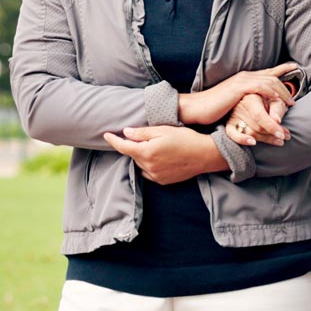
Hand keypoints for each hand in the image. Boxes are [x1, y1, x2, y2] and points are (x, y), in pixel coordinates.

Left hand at [104, 126, 226, 183]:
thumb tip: (126, 133)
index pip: (123, 147)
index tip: (106, 135)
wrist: (204, 155)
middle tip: (147, 136)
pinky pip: (149, 172)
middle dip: (135, 146)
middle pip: (133, 155)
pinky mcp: (162, 181)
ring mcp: (155, 176)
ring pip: (141, 164)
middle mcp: (148, 167)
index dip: (113, 140)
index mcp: (146, 152)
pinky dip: (149, 164)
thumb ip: (142, 132)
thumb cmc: (185, 139)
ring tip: (157, 146)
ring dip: (143, 155)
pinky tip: (161, 157)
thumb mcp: (163, 130)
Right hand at [177, 62, 297, 124]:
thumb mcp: (234, 102)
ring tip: (290, 104)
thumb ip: (246, 99)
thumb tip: (256, 105)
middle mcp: (245, 76)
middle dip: (287, 85)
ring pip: (269, 82)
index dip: (282, 69)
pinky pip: (260, 87)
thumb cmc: (213, 108)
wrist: (197, 107)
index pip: (268, 72)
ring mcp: (242, 81)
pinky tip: (278, 99)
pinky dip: (271, 92)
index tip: (295, 68)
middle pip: (272, 76)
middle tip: (295, 99)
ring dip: (282, 92)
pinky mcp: (238, 88)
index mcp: (244, 78)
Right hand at [224, 94, 289, 146]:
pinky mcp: (229, 123)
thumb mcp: (276, 100)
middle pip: (257, 126)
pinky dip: (242, 140)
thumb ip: (276, 109)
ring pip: (249, 132)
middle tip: (286, 136)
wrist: (256, 97)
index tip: (283, 135)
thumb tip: (276, 120)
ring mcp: (234, 115)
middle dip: (273, 134)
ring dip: (266, 139)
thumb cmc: (269, 99)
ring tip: (280, 141)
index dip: (272, 127)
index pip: (260, 116)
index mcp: (251, 97)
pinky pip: (232, 135)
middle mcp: (240, 106)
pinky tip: (253, 143)